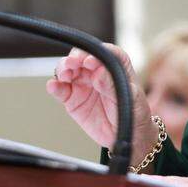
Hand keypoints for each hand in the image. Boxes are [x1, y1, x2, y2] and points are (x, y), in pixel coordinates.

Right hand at [45, 44, 158, 164]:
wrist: (127, 135)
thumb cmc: (134, 112)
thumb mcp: (129, 97)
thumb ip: (112, 85)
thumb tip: (99, 72)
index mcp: (116, 64)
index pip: (104, 52)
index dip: (95, 53)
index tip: (90, 60)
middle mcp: (96, 70)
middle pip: (81, 57)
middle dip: (75, 58)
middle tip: (72, 64)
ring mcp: (83, 83)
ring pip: (68, 70)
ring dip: (63, 69)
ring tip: (64, 74)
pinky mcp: (72, 98)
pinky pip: (61, 90)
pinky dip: (55, 86)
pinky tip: (53, 86)